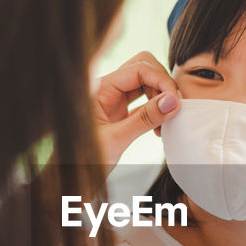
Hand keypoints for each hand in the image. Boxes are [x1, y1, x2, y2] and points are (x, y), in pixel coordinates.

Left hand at [92, 51, 179, 171]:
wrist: (70, 177)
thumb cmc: (83, 160)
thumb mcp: (116, 140)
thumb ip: (145, 119)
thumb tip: (172, 101)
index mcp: (100, 88)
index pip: (139, 68)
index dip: (162, 80)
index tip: (176, 101)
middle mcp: (107, 89)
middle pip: (143, 68)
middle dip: (162, 85)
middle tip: (172, 108)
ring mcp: (113, 100)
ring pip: (145, 84)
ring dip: (161, 99)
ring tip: (165, 124)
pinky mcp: (119, 113)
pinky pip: (143, 102)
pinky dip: (155, 111)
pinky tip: (159, 128)